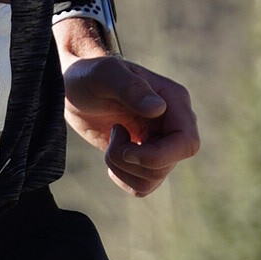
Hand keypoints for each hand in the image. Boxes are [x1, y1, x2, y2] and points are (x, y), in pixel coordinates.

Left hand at [60, 52, 200, 197]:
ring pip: (154, 178)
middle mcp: (172, 123)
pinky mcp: (144, 157)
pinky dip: (123, 177)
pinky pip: (143, 185)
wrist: (73, 87)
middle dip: (132, 161)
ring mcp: (160, 142)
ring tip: (112, 139)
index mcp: (173, 100)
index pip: (187, 143)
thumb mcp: (105, 74)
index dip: (159, 156)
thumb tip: (158, 108)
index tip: (128, 149)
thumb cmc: (89, 74)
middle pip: (167, 164)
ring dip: (123, 167)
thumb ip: (131, 88)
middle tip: (113, 135)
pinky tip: (112, 152)